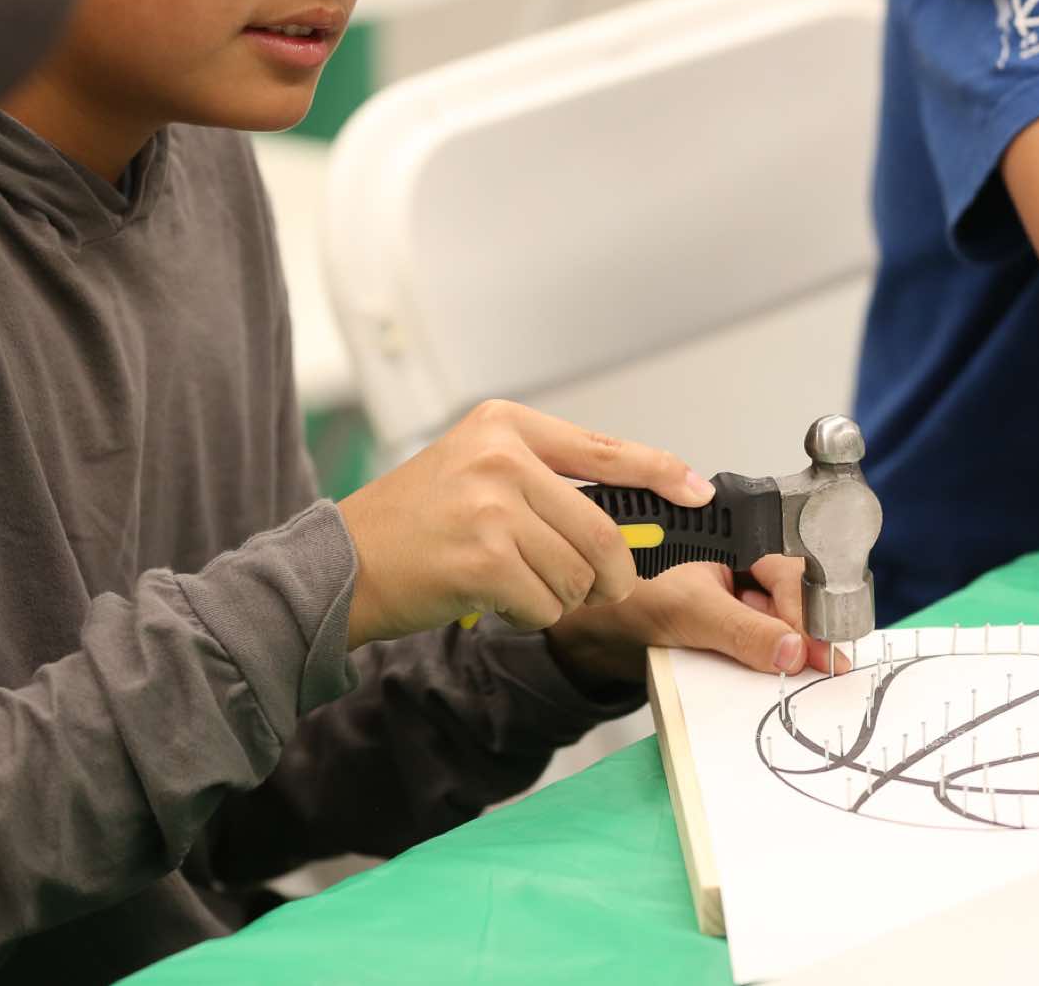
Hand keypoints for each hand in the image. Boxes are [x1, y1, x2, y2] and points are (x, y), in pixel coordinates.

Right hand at [340, 401, 715, 646]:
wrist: (342, 565)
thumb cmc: (413, 525)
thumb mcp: (476, 469)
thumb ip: (547, 479)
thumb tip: (628, 507)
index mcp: (505, 425)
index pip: (606, 449)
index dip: (662, 474)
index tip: (695, 492)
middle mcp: (501, 456)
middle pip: (602, 529)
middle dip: (612, 573)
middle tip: (603, 589)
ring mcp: (491, 506)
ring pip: (577, 572)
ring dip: (563, 597)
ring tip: (520, 586)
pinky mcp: (483, 558)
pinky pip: (547, 603)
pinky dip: (533, 614)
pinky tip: (495, 601)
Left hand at [544, 555, 851, 684]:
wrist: (586, 633)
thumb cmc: (624, 597)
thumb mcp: (690, 612)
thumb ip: (743, 630)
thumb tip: (793, 650)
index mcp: (732, 537)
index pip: (789, 573)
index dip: (805, 615)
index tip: (818, 653)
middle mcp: (738, 559)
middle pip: (790, 597)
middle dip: (801, 634)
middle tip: (819, 671)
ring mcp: (733, 591)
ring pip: (776, 621)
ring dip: (783, 649)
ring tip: (793, 674)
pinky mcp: (725, 619)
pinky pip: (756, 639)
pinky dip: (764, 658)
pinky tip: (767, 673)